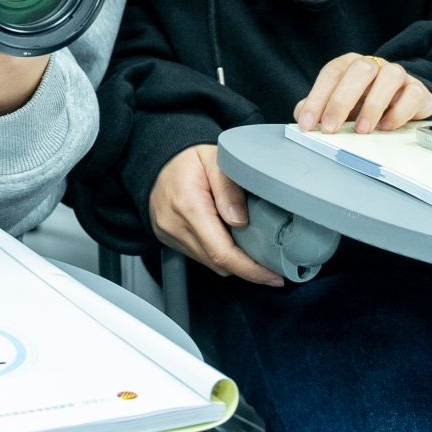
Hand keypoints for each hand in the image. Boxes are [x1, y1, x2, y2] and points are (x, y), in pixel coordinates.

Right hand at [148, 145, 282, 285]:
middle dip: (247, 268)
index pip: (222, 253)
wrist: (158, 155)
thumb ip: (229, 189)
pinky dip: (217, 252)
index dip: (251, 270)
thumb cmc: (188, 156)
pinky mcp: (168, 238)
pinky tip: (229, 238)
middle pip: (217, 263)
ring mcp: (168, 234)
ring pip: (209, 262)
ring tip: (251, 248)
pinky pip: (198, 255)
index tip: (273, 276)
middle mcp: (175, 225)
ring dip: (232, 260)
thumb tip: (241, 221)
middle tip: (271, 263)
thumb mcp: (216, 159)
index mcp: (188, 206)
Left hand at [294, 52, 431, 134]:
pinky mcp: (417, 89)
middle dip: (341, 101)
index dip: (316, 98)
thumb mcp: (340, 104)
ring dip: (373, 105)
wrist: (404, 101)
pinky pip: (412, 94)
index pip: (331, 74)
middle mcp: (373, 64)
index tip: (306, 124)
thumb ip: (320, 108)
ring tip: (362, 131)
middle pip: (358, 71)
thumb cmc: (366, 102)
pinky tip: (386, 127)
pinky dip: (399, 112)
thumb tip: (301, 116)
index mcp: (349, 65)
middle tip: (330, 129)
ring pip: (389, 76)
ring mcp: (397, 74)